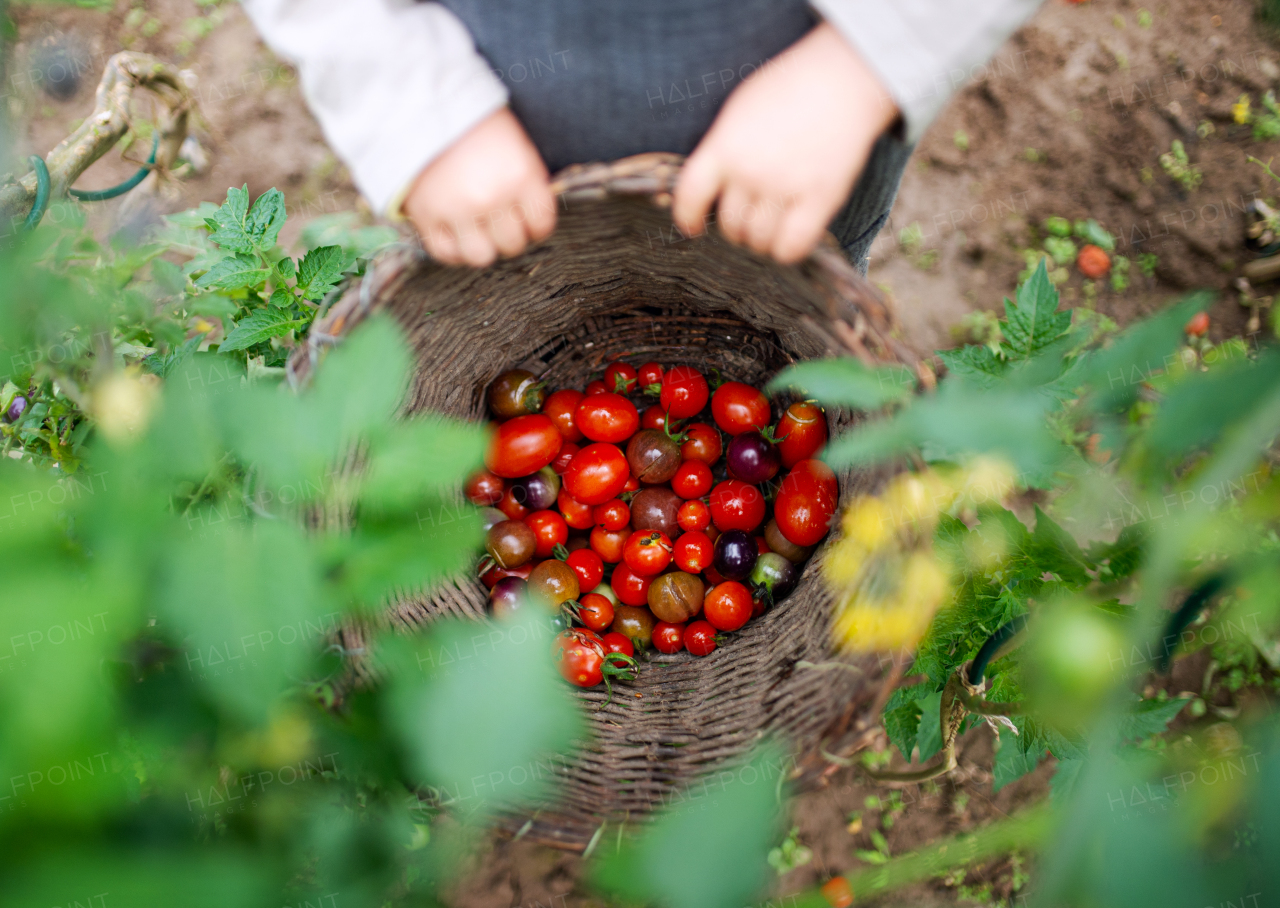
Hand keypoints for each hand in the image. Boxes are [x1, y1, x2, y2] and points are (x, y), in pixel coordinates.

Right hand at [404, 107, 555, 265]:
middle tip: (499, 222)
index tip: (527, 221)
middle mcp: (492, 197)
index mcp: (519, 175)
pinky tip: (455, 234)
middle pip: (513, 243)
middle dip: (509, 235)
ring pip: (481, 256)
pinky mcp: (427, 217)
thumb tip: (533, 218)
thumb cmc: (473, 123)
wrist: (421, 105)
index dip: (536, 225)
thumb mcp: (515, 143)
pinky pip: (446, 253)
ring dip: (482, 246)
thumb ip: (528, 182)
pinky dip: (453, 249)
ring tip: (477, 231)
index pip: (541, 223)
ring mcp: (458, 210)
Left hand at [673, 22, 898, 263]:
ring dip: (761, 240)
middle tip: (749, 219)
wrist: (844, 77)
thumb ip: (722, 148)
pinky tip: (789, 241)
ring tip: (771, 226)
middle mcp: (750, 169)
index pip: (690, 195)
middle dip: (736, 228)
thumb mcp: (740, 110)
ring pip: (758, 239)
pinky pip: (792, 246)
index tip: (693, 227)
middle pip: (729, 224)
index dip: (687, 218)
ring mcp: (785, 186)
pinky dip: (786, 251)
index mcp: (725, 145)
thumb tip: (709, 189)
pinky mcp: (820, 198)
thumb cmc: (790, 88)